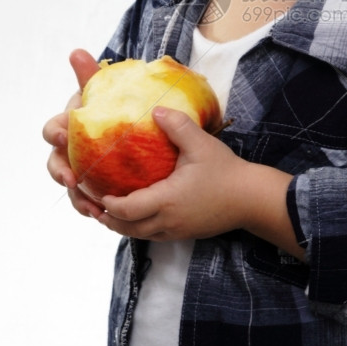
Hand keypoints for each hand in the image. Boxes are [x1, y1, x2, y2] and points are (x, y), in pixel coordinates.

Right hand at [43, 49, 102, 218]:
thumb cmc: (117, 103)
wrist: (138, 124)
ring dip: (76, 198)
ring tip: (92, 207)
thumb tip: (76, 52)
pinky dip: (91, 206)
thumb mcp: (106, 89)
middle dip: (60, 172)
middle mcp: (70, 148)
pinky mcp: (94, 183)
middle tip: (73, 179)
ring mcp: (80, 167)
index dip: (55, 134)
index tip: (64, 137)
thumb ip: (91, 74)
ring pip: (69, 185)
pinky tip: (102, 213)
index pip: (53, 129)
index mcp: (70, 124)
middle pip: (54, 162)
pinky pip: (86, 199)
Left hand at [97, 107, 250, 239]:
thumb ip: (177, 125)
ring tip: (110, 210)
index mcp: (166, 201)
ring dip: (123, 225)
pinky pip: (153, 235)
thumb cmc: (226, 171)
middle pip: (127, 228)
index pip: (126, 210)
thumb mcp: (201, 144)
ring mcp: (176, 231)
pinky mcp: (185, 234)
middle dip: (108, 218)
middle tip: (95, 204)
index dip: (108, 203)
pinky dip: (139, 227)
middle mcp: (167, 221)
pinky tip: (138, 212)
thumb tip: (156, 110)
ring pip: (139, 235)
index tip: (98, 190)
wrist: (251, 199)